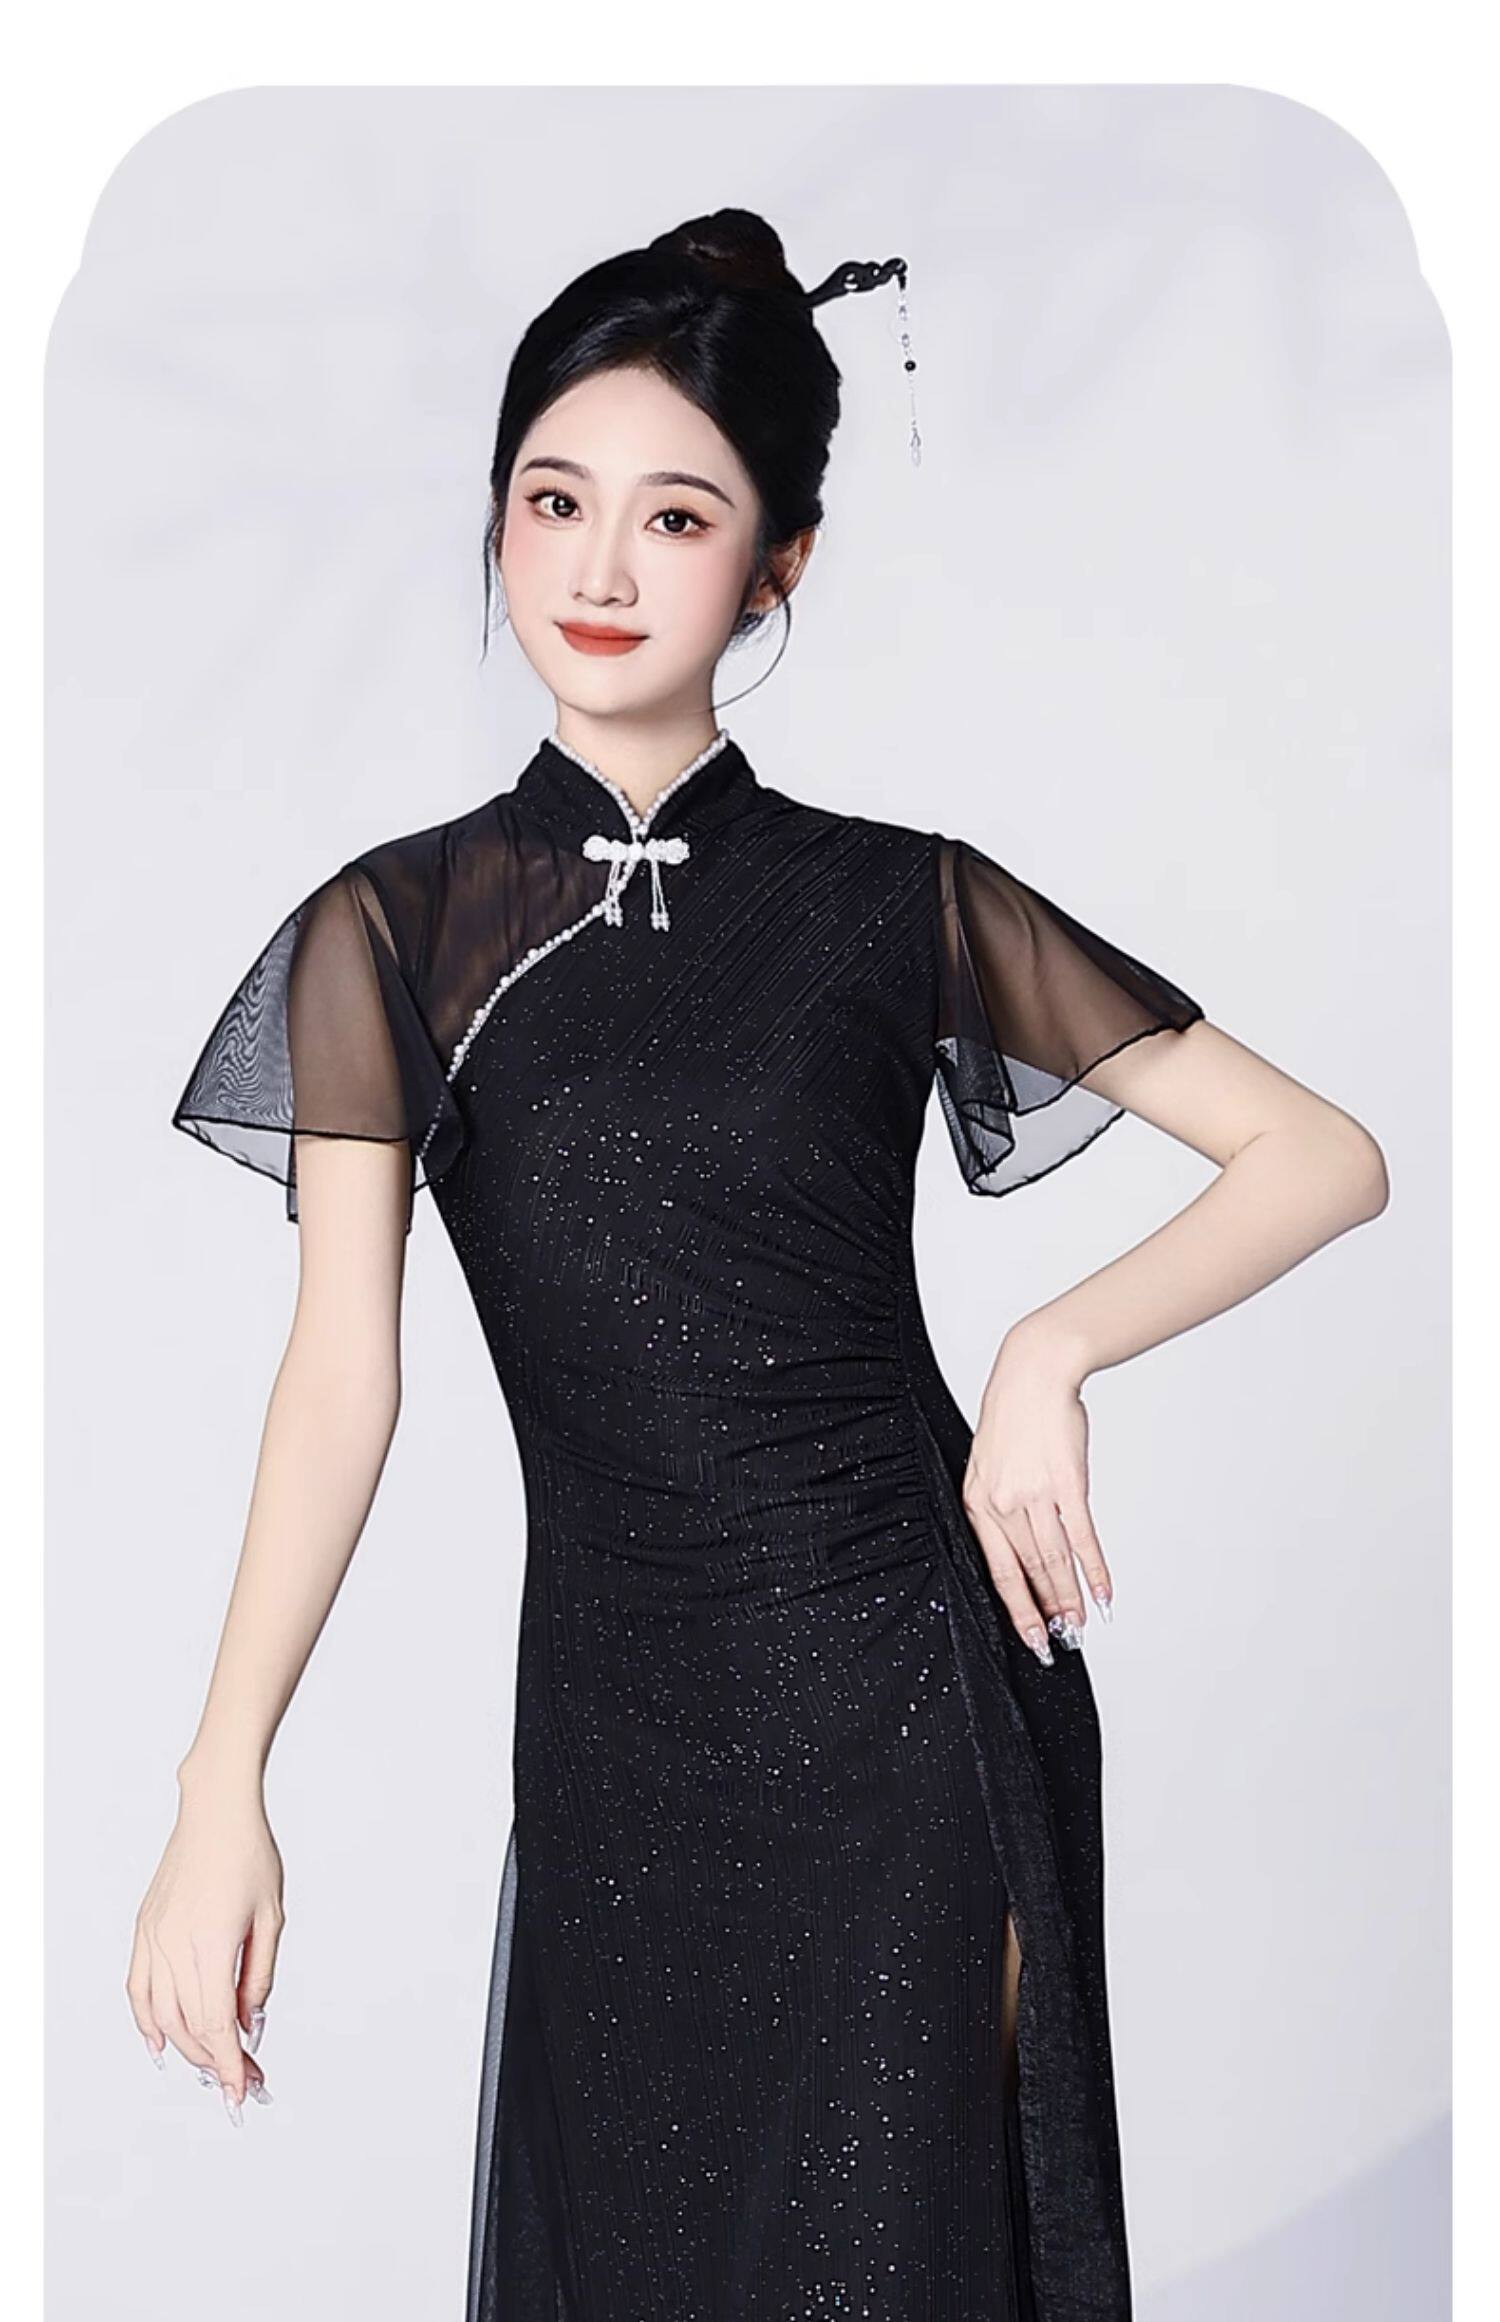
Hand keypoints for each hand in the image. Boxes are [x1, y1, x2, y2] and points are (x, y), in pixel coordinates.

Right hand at [126, 1767, 283, 2121]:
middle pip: (189, 2026)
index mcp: (212, 1943)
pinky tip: (159, 2044)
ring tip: (211, 2065)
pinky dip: (145, 2022)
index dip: (230, 2063)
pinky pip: (137, 1989)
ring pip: (160, 2015)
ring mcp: (154, 1939)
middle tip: (241, 2078)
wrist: (216, 1812)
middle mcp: (176, 1946)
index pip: (217, 2023)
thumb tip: (248, 2024)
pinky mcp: (144, 1930)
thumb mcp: (271, 1917)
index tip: (244, 2089)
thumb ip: (258, 1976)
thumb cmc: (250, 1856)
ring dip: (185, 2047)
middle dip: (214, 2061)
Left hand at [960, 1327, 1113, 1666]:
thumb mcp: (988, 1463)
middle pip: (1029, 1571)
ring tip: (1082, 1622)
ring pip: (1054, 1560)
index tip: (1030, 1636)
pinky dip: (1095, 1568)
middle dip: (1047, 1610)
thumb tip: (1021, 1545)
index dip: (1016, 1608)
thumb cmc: (1013, 1416)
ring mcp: (1036, 1494)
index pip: (998, 1570)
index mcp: (978, 1502)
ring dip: (1071, 1596)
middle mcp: (1003, 1503)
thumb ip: (1000, 1505)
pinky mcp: (1067, 1483)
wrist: (1033, 1374)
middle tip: (1061, 1638)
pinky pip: (1082, 1537)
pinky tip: (1104, 1592)